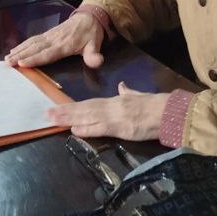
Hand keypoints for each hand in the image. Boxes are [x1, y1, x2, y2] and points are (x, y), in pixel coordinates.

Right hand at [5, 12, 103, 68]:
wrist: (89, 16)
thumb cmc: (91, 33)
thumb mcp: (95, 44)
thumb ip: (94, 55)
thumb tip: (97, 62)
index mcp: (64, 44)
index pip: (47, 53)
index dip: (35, 58)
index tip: (22, 63)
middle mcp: (54, 39)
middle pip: (35, 48)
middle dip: (21, 55)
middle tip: (7, 63)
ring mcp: (49, 35)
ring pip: (32, 43)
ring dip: (19, 50)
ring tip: (7, 58)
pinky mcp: (47, 34)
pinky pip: (33, 39)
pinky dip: (22, 45)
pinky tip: (15, 50)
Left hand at [46, 82, 169, 140]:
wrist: (169, 111)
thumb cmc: (156, 106)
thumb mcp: (139, 96)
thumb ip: (129, 93)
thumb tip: (122, 87)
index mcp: (116, 101)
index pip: (90, 104)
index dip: (74, 106)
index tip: (58, 107)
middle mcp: (112, 107)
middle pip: (84, 109)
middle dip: (65, 111)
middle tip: (47, 113)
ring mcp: (115, 117)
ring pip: (88, 117)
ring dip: (69, 118)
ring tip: (53, 119)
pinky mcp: (121, 128)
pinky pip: (101, 128)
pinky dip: (87, 129)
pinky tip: (74, 129)